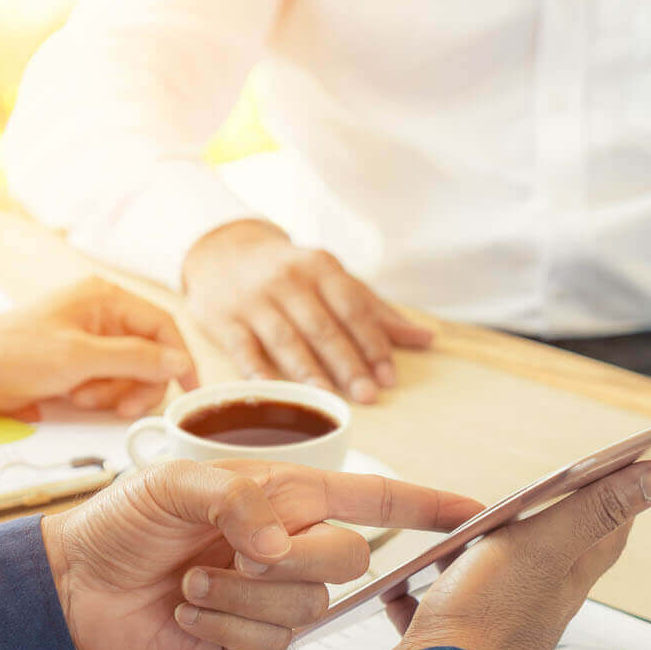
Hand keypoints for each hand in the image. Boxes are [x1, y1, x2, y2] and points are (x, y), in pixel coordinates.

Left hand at [0, 277, 198, 416]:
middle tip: (119, 406)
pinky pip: (112, 381)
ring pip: (133, 372)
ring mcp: (93, 338)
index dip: (180, 358)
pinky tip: (76, 397)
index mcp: (106, 298)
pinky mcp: (82, 361)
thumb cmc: (14, 353)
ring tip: (82, 397)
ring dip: (114, 392)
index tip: (191, 389)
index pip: (163, 326)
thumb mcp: (79, 357)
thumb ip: (135, 358)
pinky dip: (101, 395)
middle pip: (151, 354)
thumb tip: (180, 362)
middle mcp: (104, 314)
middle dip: (136, 383)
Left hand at [41, 459, 482, 649]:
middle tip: (229, 552)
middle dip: (285, 558)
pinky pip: (272, 644)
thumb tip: (282, 540)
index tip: (475, 510)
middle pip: (345, 559)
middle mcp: (292, 549)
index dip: (426, 506)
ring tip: (191, 582)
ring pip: (306, 607)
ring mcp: (276, 601)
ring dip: (237, 594)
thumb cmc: (126, 520)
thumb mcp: (174, 484)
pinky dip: (223, 625)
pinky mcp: (251, 646)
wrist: (76, 584)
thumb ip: (238, 498)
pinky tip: (188, 611)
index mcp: (289, 499)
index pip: (374, 502)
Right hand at [182, 219, 432, 402]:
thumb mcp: (334, 281)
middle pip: (322, 327)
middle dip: (347, 363)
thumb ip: (377, 312)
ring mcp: (254, 300)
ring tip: (327, 398)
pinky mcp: (223, 320)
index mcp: (321, 267)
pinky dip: (257, 371)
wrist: (223, 251)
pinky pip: (242, 349)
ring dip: (308, 371)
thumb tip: (427, 339)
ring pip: (285, 339)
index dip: (372, 343)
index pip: (353, 308)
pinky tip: (273, 391)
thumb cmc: (292, 274)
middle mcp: (288, 280)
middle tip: (367, 396)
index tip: (389, 377)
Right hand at [371, 461, 650, 649]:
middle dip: (538, 523)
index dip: (616, 499)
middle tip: (531, 494)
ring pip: (486, 583)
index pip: (605, 535)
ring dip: (470, 555)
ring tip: (452, 532)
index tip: (621, 469)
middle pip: (546, 556)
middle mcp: (534, 605)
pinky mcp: (447, 645)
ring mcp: (491, 627)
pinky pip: (433, 613)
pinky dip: (418, 597)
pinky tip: (400, 588)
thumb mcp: (544, 548)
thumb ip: (595, 511)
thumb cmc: (486, 620)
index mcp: (565, 581)